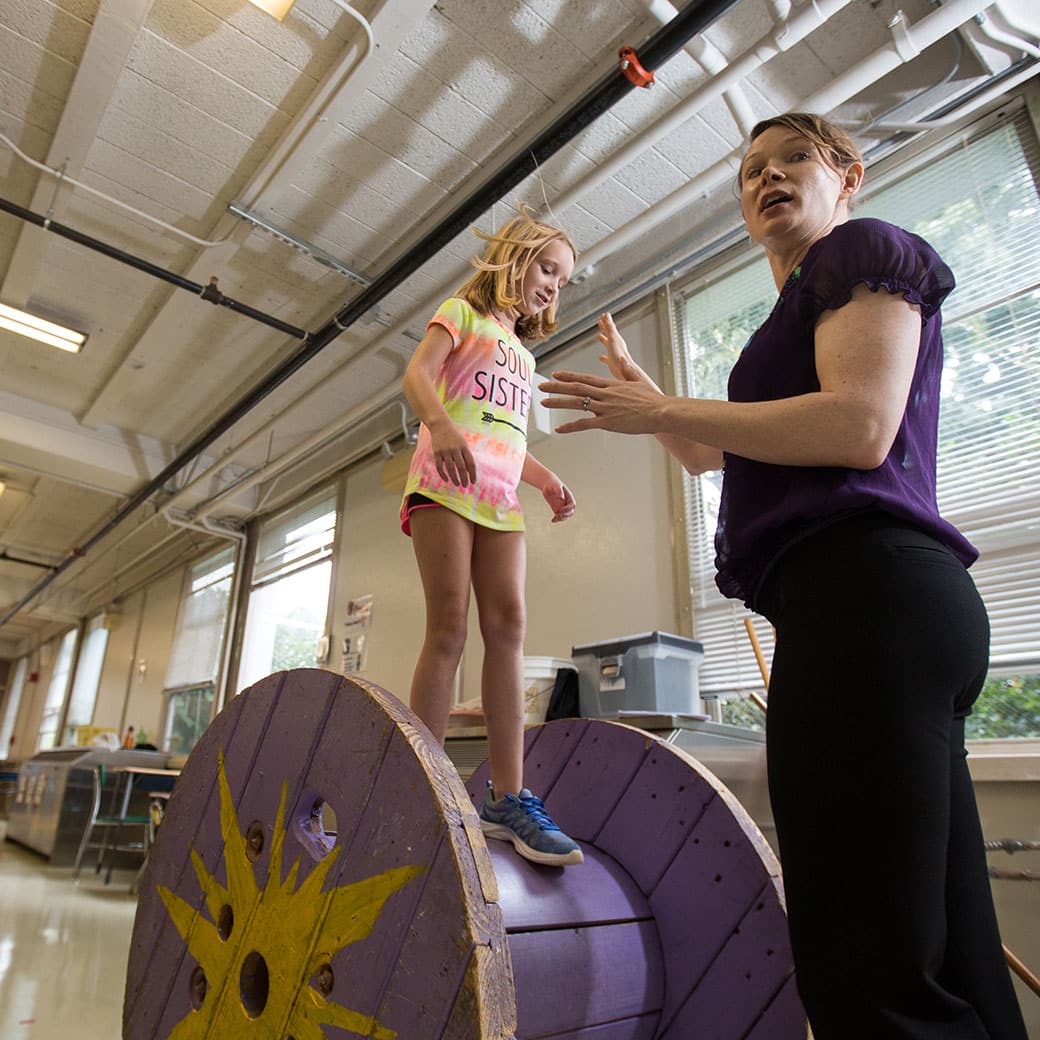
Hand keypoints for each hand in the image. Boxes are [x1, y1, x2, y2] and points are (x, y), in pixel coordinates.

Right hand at [429, 424, 476, 485]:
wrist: (441, 426)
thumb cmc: (454, 437)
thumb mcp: (463, 444)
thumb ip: (467, 457)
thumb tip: (469, 472)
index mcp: (464, 447)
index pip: (470, 463)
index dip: (473, 474)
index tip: (473, 482)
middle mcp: (455, 449)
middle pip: (461, 467)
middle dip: (464, 478)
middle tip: (465, 486)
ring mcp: (445, 451)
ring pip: (450, 468)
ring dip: (454, 478)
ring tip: (457, 484)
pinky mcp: (436, 453)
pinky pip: (439, 466)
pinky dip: (443, 474)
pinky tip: (447, 480)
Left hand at [538, 371, 665, 434]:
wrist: (661, 411)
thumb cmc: (653, 399)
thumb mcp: (639, 381)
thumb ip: (628, 371)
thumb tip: (623, 361)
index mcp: (611, 385)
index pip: (585, 378)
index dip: (569, 376)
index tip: (556, 375)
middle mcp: (605, 394)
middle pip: (576, 388)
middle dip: (556, 387)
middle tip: (541, 386)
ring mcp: (605, 407)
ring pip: (577, 403)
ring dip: (558, 402)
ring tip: (543, 402)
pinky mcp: (608, 422)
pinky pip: (584, 424)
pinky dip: (570, 426)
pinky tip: (558, 429)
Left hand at [541, 474, 575, 522]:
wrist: (547, 484)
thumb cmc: (553, 483)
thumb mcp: (556, 486)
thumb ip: (559, 491)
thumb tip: (561, 498)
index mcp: (569, 497)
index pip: (572, 505)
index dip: (568, 508)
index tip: (562, 509)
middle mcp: (566, 502)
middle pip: (570, 512)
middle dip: (566, 515)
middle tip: (559, 515)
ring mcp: (561, 506)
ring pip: (564, 515)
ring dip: (561, 518)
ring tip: (555, 519)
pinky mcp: (556, 508)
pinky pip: (558, 515)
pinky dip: (556, 519)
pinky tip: (552, 520)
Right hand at [597, 312, 634, 379]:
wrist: (626, 372)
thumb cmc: (620, 356)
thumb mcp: (613, 339)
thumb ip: (610, 328)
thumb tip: (607, 316)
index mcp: (616, 339)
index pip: (610, 327)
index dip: (607, 321)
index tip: (604, 314)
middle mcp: (616, 346)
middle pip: (610, 334)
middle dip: (605, 327)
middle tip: (601, 320)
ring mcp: (614, 354)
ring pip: (608, 345)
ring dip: (604, 339)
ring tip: (599, 335)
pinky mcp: (612, 363)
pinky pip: (607, 358)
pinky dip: (603, 357)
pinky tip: (600, 357)